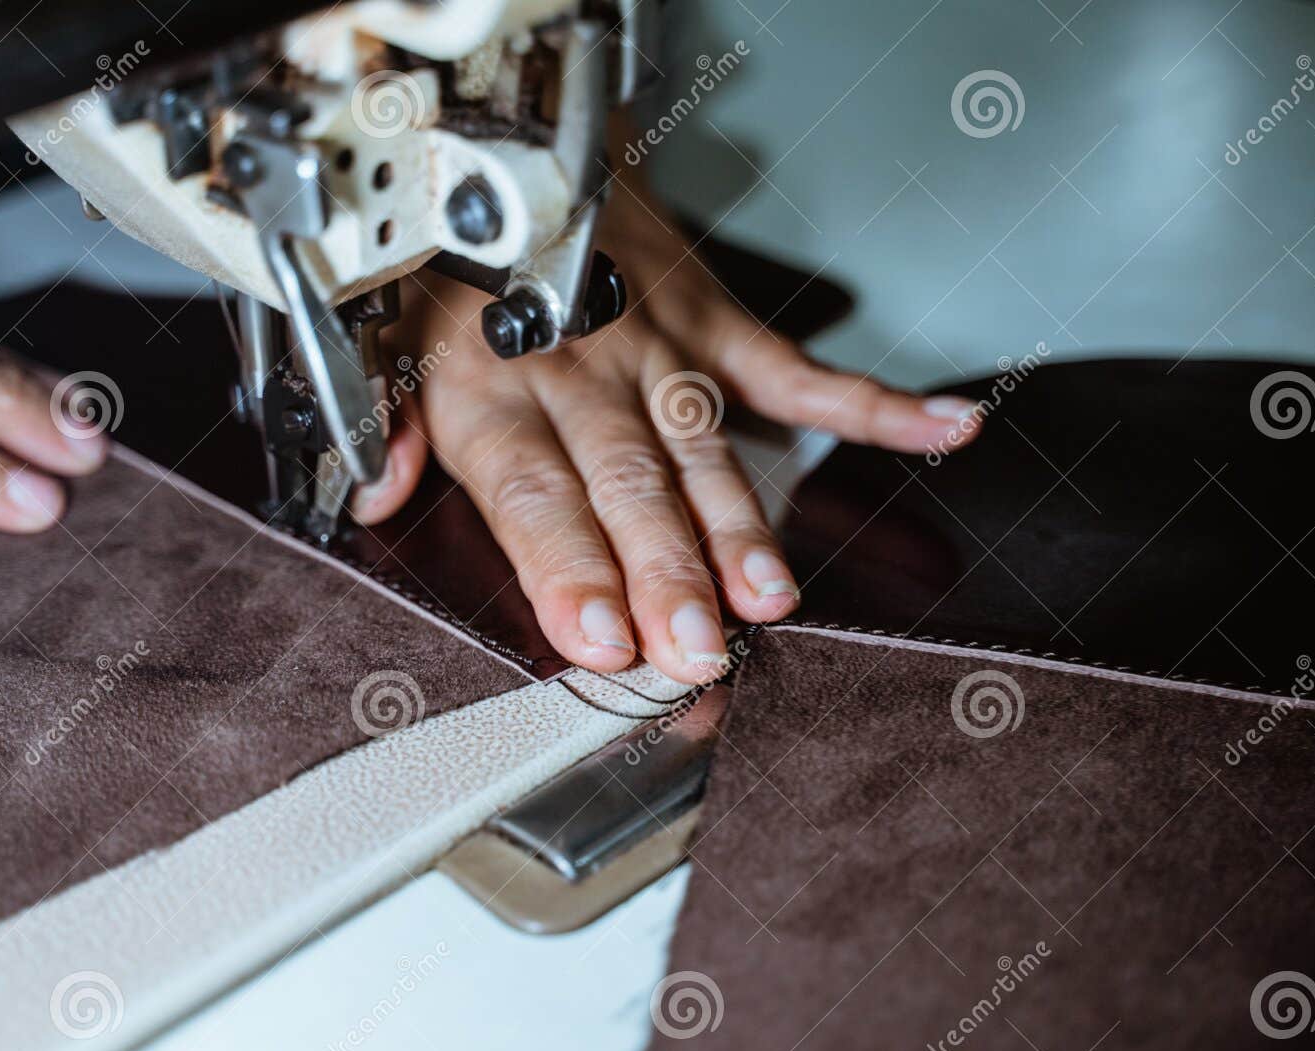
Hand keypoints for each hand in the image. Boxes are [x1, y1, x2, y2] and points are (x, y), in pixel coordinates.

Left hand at [352, 186, 982, 682]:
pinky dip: (870, 401)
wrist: (511, 141)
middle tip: (695, 645)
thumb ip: (381, 417)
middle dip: (663, 570)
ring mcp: (654, 342)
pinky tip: (939, 431)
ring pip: (704, 443)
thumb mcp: (377, 330)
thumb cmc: (448, 257)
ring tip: (771, 596)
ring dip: (738, 521)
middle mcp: (576, 370)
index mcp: (489, 387)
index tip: (597, 635)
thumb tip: (376, 494)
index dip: (565, 566)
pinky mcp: (710, 316)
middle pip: (625, 483)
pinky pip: (792, 364)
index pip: (531, 492)